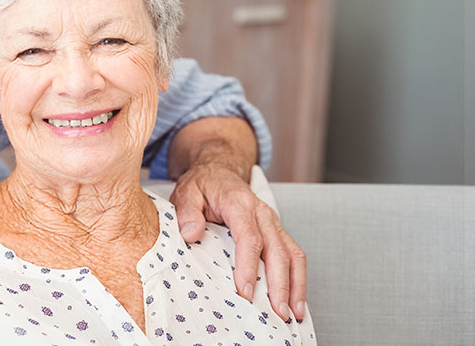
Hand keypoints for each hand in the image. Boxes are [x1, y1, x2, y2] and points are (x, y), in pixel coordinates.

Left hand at [170, 164, 306, 322]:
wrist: (218, 172)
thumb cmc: (202, 185)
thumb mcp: (186, 192)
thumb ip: (187, 212)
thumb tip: (191, 235)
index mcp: (239, 203)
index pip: (249, 237)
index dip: (249, 266)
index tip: (246, 292)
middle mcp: (262, 212)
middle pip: (277, 250)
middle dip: (280, 284)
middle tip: (277, 312)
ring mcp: (273, 222)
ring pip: (292, 254)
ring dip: (295, 285)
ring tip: (294, 313)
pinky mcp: (277, 230)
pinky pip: (293, 254)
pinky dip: (298, 278)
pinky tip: (296, 300)